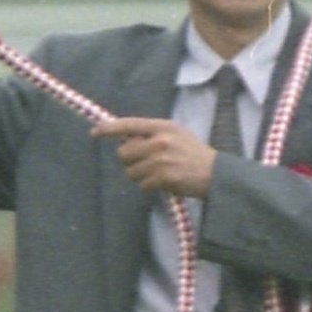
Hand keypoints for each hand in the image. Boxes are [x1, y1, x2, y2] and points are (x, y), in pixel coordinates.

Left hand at [95, 118, 217, 197]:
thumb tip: (124, 139)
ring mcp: (161, 160)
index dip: (108, 129)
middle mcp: (160, 141)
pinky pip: (142, 185)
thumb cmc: (192, 153)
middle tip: (146, 162)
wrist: (216, 174)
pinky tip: (164, 182)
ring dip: (141, 176)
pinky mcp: (163, 178)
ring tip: (159, 172)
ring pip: (130, 171)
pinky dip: (150, 186)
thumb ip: (151, 134)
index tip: (95, 132)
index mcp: (163, 126)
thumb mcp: (176, 134)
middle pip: (123, 153)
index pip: (128, 124)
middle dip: (129, 160)